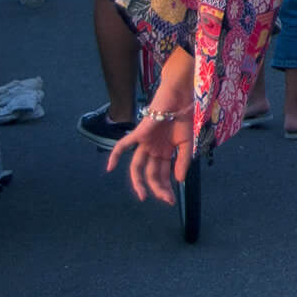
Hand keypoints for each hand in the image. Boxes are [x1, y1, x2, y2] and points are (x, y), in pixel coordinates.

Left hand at [107, 49, 194, 203]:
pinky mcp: (138, 134)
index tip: (171, 199)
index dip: (166, 187)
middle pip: (151, 174)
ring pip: (137, 167)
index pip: (162, 174)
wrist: (180, 96)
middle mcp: (152, 150)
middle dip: (158, 188)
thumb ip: (183, 160)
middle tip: (166, 199)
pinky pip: (123, 146)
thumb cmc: (185, 116)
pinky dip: (114, 155)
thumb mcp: (188, 142)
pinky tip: (109, 169)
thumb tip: (179, 180)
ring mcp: (144, 143)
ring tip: (143, 196)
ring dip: (139, 182)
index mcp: (164, 152)